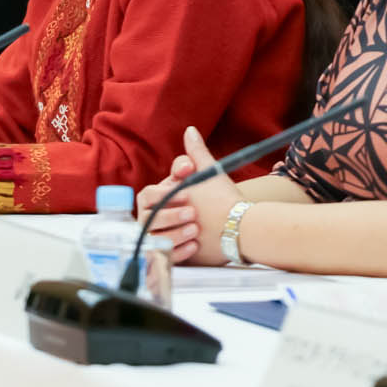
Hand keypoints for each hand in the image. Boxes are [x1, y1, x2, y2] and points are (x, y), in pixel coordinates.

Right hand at [136, 125, 240, 264]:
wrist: (237, 226)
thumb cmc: (219, 198)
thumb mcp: (208, 174)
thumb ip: (196, 154)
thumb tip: (190, 130)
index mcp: (161, 197)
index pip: (151, 192)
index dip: (166, 189)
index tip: (188, 180)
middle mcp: (157, 218)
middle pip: (148, 216)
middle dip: (169, 214)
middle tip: (192, 211)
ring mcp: (163, 237)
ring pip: (156, 237)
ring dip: (174, 232)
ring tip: (195, 229)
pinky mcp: (173, 255)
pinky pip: (168, 256)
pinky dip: (180, 250)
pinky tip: (195, 245)